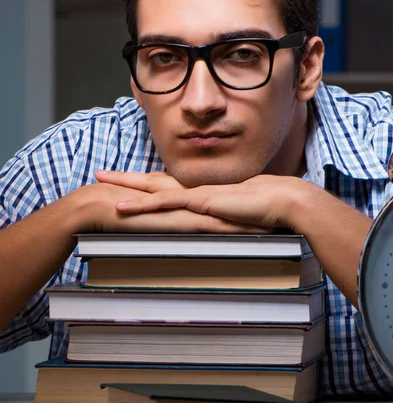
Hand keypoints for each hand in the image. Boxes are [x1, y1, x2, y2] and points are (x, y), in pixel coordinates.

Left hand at [95, 170, 314, 230]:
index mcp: (205, 193)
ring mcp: (196, 195)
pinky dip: (140, 206)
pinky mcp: (199, 203)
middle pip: (154, 181)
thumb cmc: (270, 210)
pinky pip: (164, 204)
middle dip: (127, 178)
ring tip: (100, 180)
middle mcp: (196, 190)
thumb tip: (225, 228)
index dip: (150, 184)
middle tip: (103, 173)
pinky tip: (120, 208)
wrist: (283, 201)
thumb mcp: (242, 217)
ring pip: (152, 188)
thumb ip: (229, 220)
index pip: (171, 186)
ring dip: (124, 185)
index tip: (132, 182)